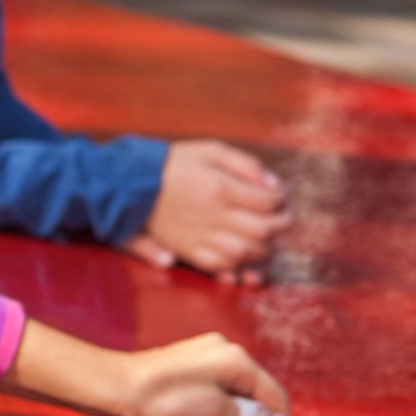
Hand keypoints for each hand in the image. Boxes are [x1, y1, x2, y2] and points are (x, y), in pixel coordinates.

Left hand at [120, 332, 292, 415]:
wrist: (113, 387)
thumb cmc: (161, 399)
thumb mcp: (213, 412)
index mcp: (236, 360)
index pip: (274, 397)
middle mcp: (225, 354)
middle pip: (259, 397)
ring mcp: (206, 360)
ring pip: (240, 397)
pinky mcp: (190, 371)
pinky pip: (221, 395)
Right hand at [127, 140, 291, 284]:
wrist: (130, 182)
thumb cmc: (175, 163)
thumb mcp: (211, 150)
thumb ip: (245, 164)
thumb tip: (273, 184)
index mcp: (219, 187)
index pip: (267, 201)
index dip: (282, 200)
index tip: (282, 197)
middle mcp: (211, 214)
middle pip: (261, 230)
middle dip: (281, 226)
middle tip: (285, 220)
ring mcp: (197, 235)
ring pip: (244, 252)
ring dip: (263, 248)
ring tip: (267, 238)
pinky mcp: (184, 248)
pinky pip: (218, 265)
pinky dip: (237, 264)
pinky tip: (243, 255)